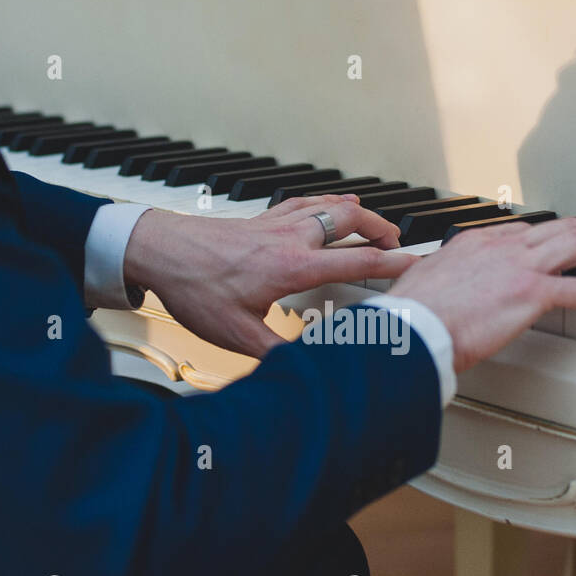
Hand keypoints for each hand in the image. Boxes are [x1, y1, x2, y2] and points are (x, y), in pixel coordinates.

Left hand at [123, 194, 415, 356]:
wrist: (158, 251)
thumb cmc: (193, 286)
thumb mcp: (237, 334)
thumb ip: (276, 354)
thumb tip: (305, 372)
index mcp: (293, 267)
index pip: (357, 262)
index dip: (394, 264)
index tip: (417, 265)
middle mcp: (290, 239)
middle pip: (352, 222)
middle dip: (383, 230)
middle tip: (399, 242)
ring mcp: (276, 223)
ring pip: (330, 207)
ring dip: (358, 214)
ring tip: (374, 222)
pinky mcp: (261, 219)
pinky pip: (304, 203)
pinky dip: (326, 203)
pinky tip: (328, 205)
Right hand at [387, 218, 575, 371]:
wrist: (408, 331)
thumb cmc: (411, 317)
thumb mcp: (423, 283)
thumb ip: (441, 279)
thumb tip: (436, 286)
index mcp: (478, 242)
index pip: (531, 230)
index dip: (559, 243)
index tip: (570, 258)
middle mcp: (503, 246)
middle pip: (566, 226)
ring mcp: (520, 266)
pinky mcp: (532, 294)